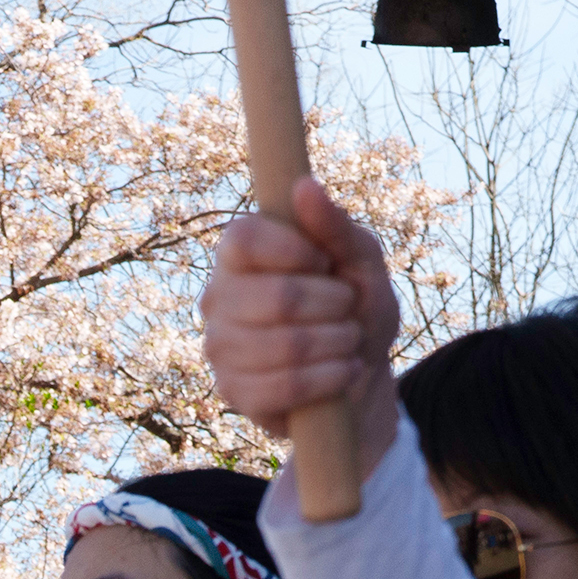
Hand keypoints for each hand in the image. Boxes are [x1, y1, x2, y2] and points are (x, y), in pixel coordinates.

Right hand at [200, 176, 408, 490]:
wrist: (357, 375)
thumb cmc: (354, 308)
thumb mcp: (360, 261)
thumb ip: (336, 227)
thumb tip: (304, 186)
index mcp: (238, 254)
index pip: (243, 240)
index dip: (294, 251)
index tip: (326, 263)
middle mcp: (217, 298)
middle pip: (278, 297)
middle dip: (334, 305)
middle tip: (348, 308)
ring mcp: (219, 347)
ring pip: (287, 345)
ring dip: (339, 343)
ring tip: (350, 341)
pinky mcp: (233, 392)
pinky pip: (286, 385)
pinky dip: (331, 378)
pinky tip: (345, 372)